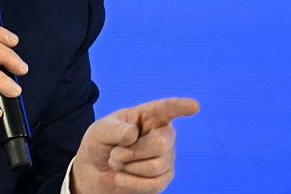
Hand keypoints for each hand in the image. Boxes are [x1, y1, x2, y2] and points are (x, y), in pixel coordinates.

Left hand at [71, 98, 198, 193]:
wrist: (96, 172)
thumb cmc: (100, 145)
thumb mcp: (99, 132)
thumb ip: (114, 130)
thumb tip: (133, 134)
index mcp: (148, 115)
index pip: (167, 109)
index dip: (180, 107)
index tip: (194, 106)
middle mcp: (163, 134)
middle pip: (160, 144)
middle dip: (131, 152)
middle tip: (115, 153)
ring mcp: (166, 156)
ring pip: (155, 166)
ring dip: (128, 168)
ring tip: (119, 164)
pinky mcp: (164, 177)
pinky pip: (154, 184)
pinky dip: (132, 183)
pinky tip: (122, 178)